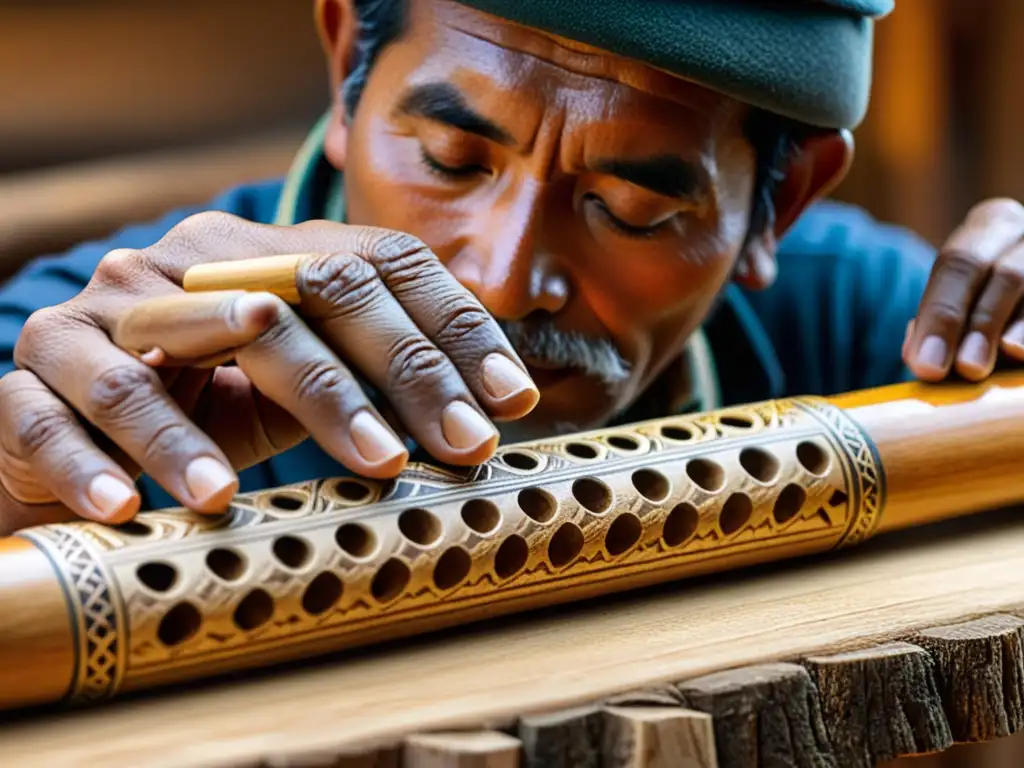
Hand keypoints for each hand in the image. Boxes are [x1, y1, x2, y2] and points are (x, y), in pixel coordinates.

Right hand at [0, 213, 537, 533]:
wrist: (88, 420)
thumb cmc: (222, 402)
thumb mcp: (312, 379)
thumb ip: (385, 372)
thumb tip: (508, 399)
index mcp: (263, 256)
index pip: (375, 268)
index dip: (452, 331)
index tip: (511, 401)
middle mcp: (184, 266)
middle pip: (295, 300)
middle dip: (382, 378)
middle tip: (449, 448)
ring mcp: (101, 318)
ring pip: (160, 355)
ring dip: (211, 431)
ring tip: (256, 491)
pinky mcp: (32, 379)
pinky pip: (52, 416)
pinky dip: (91, 462)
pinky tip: (128, 509)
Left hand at [903, 198, 1023, 381]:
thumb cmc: (986, 294)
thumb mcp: (959, 292)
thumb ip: (936, 320)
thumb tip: (919, 354)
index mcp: (991, 225)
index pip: (957, 265)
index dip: (942, 314)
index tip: (927, 364)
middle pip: (1007, 275)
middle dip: (983, 324)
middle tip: (967, 368)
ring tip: (1009, 356)